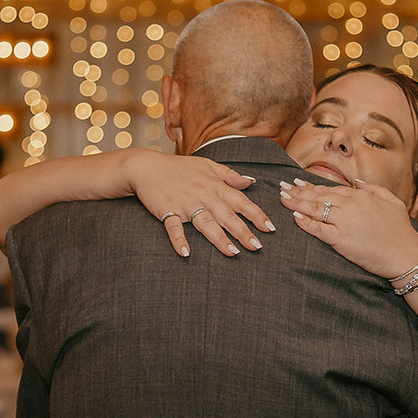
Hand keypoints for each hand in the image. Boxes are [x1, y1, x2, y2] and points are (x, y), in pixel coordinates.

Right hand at [125, 151, 274, 257]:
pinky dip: (179, 239)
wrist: (147, 166)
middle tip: (257, 247)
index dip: (256, 214)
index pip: (240, 201)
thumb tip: (251, 182)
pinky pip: (174, 227)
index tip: (270, 228)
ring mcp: (185, 203)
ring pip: (205, 222)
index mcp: (215, 185)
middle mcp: (203, 195)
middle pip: (227, 215)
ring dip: (219, 238)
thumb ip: (230, 175)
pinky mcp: (167, 210)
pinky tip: (185, 252)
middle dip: (243, 231)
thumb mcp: (207, 165)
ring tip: (233, 252)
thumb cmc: (179, 167)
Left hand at [278, 177, 417, 280]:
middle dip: (298, 191)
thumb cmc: (402, 231)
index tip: (298, 183)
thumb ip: (374, 189)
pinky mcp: (341, 239)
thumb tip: (357, 182)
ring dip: (296, 203)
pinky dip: (305, 222)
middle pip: (318, 196)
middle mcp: (351, 205)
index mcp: (361, 196)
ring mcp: (344, 222)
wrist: (405, 254)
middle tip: (282, 187)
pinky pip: (318, 229)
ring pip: (315, 209)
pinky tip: (293, 217)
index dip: (312, 186)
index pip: (330, 188)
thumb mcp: (392, 202)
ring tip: (282, 198)